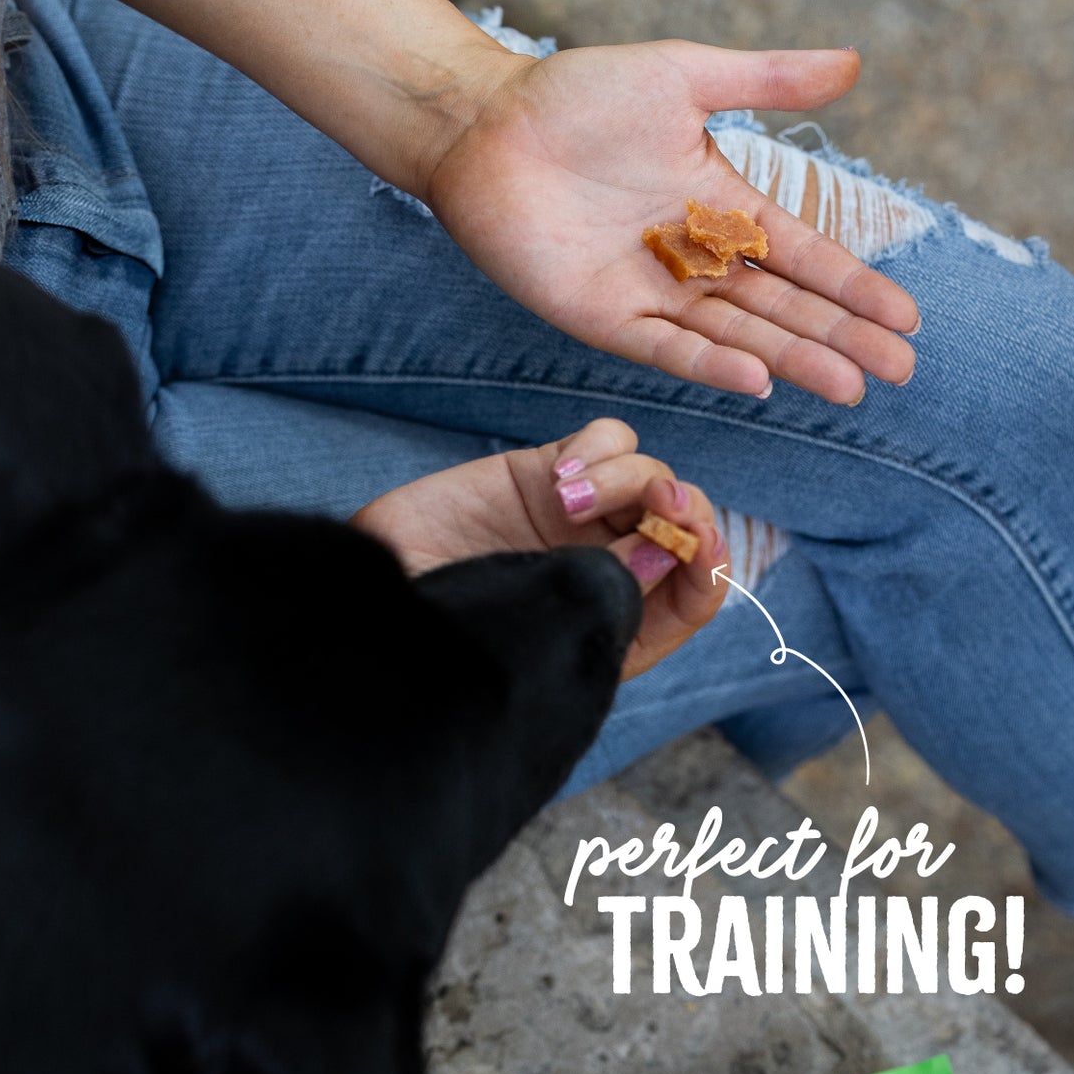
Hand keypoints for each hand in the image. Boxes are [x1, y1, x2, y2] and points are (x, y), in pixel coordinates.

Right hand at [352, 419, 724, 679]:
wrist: (365, 595)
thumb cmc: (439, 633)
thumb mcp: (528, 632)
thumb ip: (602, 598)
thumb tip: (668, 549)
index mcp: (613, 629)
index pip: (695, 597)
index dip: (708, 566)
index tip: (697, 545)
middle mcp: (605, 574)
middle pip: (685, 527)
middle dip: (682, 511)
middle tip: (658, 504)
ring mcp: (578, 523)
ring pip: (652, 476)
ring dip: (628, 480)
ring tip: (569, 498)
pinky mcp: (545, 475)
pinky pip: (610, 439)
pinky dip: (601, 448)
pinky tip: (560, 477)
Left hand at [422, 42, 918, 403]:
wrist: (488, 127)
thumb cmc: (580, 95)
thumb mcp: (685, 78)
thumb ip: (766, 80)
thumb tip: (854, 65)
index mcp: (721, 206)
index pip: (803, 256)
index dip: (852, 287)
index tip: (905, 319)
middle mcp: (693, 259)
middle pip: (780, 308)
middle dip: (838, 338)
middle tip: (897, 373)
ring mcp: (650, 293)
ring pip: (736, 337)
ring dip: (791, 361)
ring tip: (847, 387)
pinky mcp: (602, 318)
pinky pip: (665, 348)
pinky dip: (709, 365)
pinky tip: (756, 381)